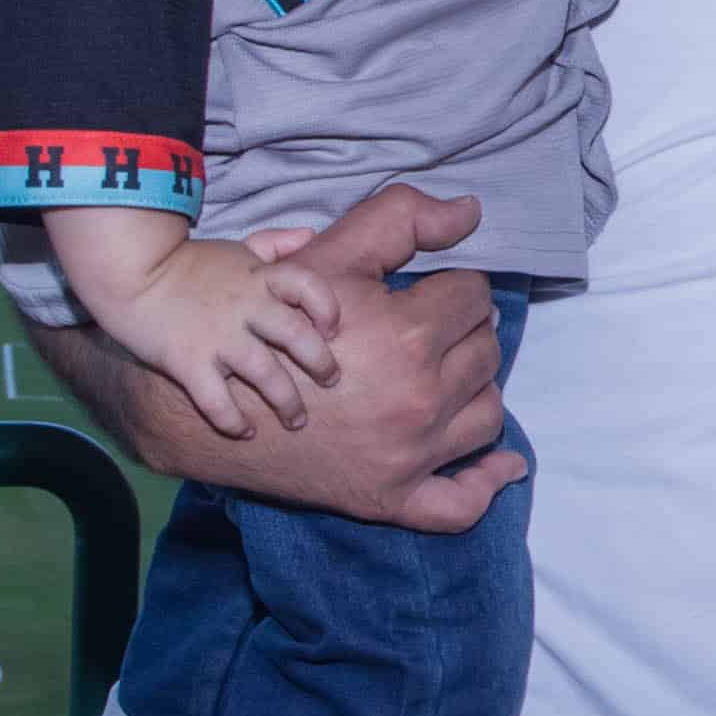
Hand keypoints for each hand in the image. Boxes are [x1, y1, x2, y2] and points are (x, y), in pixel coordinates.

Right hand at [146, 242, 349, 439]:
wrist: (128, 272)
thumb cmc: (185, 263)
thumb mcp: (234, 247)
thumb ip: (273, 244)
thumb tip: (309, 234)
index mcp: (258, 277)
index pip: (309, 286)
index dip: (328, 308)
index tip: (331, 329)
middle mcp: (245, 307)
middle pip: (297, 336)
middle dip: (321, 363)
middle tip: (331, 380)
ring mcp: (217, 337)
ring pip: (266, 375)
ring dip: (287, 402)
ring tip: (297, 420)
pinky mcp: (188, 363)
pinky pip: (217, 401)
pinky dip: (234, 422)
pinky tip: (246, 432)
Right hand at [158, 185, 512, 529]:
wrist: (211, 402)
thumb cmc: (272, 319)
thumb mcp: (330, 257)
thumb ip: (401, 218)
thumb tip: (471, 211)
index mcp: (408, 337)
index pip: (473, 297)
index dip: (454, 286)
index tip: (434, 289)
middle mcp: (418, 401)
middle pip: (486, 352)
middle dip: (466, 332)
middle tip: (439, 327)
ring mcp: (410, 456)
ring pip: (486, 414)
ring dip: (477, 389)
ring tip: (452, 373)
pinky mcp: (393, 498)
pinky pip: (460, 504)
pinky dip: (487, 482)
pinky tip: (503, 465)